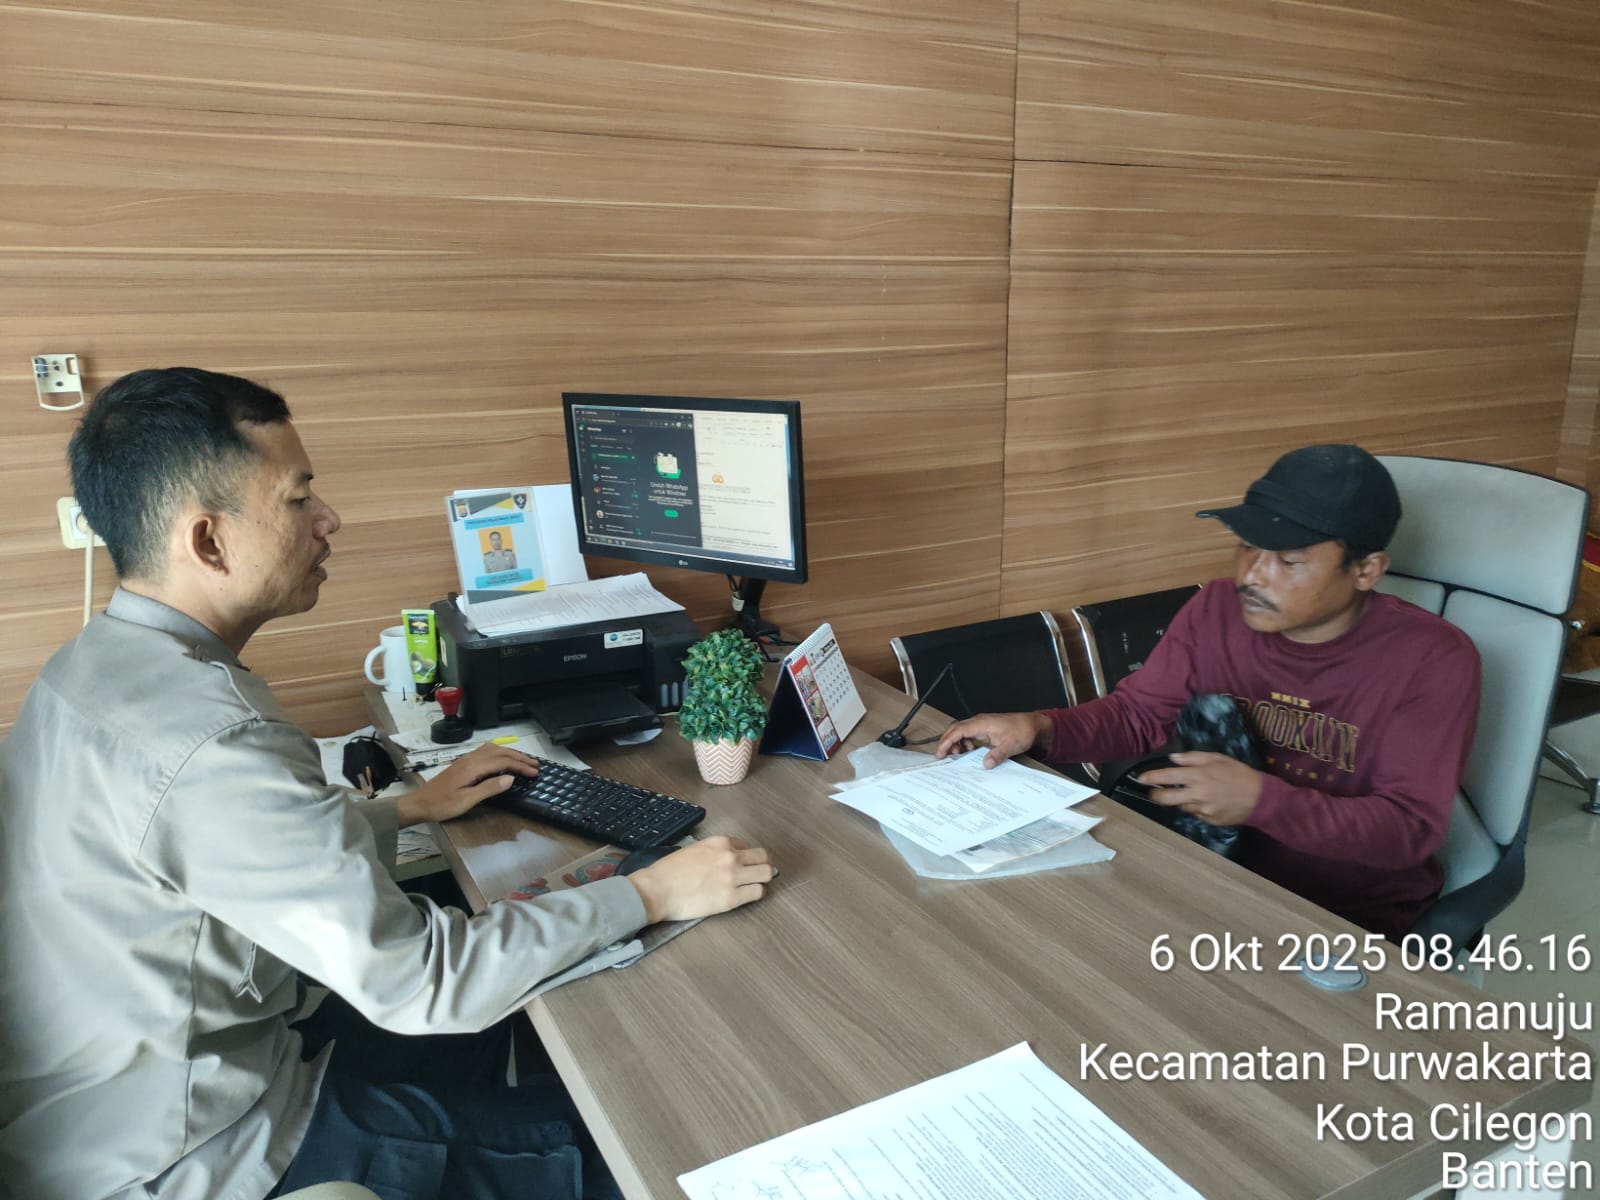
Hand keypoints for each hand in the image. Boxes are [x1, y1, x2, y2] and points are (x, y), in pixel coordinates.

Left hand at [397, 744, 538, 824]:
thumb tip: (510, 779)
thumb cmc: (442, 804)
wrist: (420, 803)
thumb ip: (489, 788)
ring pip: (493, 749)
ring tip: (523, 760)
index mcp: (474, 767)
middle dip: (519, 757)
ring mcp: (466, 760)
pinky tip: (501, 757)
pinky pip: (486, 751)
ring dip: (510, 753)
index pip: (503, 762)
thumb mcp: (466, 800)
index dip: (521, 766)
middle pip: (500, 752)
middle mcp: (471, 759)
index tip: (535, 773)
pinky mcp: (463, 763)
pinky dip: (499, 752)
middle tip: (535, 765)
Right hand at [627, 835, 772, 923]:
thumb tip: (724, 859)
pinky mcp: (732, 898)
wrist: (657, 890)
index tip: (742, 864)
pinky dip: (756, 894)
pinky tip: (747, 896)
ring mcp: (733, 877)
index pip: (746, 846)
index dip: (745, 856)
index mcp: (720, 842)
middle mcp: (731, 857)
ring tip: (754, 885)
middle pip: (763, 858)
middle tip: (756, 874)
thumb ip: (713, 851)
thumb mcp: (694, 849)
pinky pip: (758, 893)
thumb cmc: (669, 871)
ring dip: (762, 879)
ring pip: (766, 874)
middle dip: (761, 865)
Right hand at [934, 711, 1051, 767]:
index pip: (958, 730)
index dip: (947, 741)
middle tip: (942, 756)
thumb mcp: (1010, 745)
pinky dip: (964, 743)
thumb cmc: (1022, 730)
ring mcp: (982, 726)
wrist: (1033, 725)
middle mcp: (980, 722)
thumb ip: (997, 755)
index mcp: (982, 723)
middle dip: (947, 742)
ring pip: (961, 732)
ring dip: (956, 743)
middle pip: (955, 729)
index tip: (941, 752)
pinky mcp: (985, 730)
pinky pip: (969, 735)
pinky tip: (969, 752)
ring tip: (957, 756)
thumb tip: (985, 764)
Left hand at [1139, 751, 1263, 825]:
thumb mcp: (1217, 758)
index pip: (1167, 776)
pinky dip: (1196, 807)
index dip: (1151, 778)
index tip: (1141, 779)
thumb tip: (1173, 758)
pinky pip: (1195, 813)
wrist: (1259, 798)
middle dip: (1156, 796)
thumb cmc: (1238, 773)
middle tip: (1154, 793)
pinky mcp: (1208, 820)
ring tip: (1195, 793)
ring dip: (1181, 800)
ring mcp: (1202, 809)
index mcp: (1198, 775)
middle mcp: (1197, 793)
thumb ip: (1193, 757)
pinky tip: (1208, 802)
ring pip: (1181, 806)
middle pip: (1166, 798)